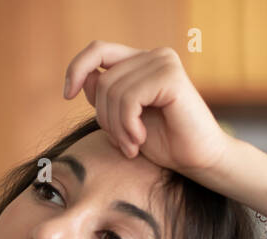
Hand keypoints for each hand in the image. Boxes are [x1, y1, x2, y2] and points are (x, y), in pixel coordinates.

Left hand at [62, 41, 232, 176]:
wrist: (199, 161)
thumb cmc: (165, 143)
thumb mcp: (124, 120)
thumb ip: (106, 97)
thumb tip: (85, 78)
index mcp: (142, 62)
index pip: (98, 49)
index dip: (77, 68)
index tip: (67, 94)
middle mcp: (154, 56)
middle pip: (103, 80)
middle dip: (105, 118)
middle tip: (123, 144)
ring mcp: (164, 62)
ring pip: (113, 91)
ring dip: (117, 128)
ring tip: (132, 146)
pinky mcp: (170, 76)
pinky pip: (129, 99)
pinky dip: (128, 125)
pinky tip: (141, 139)